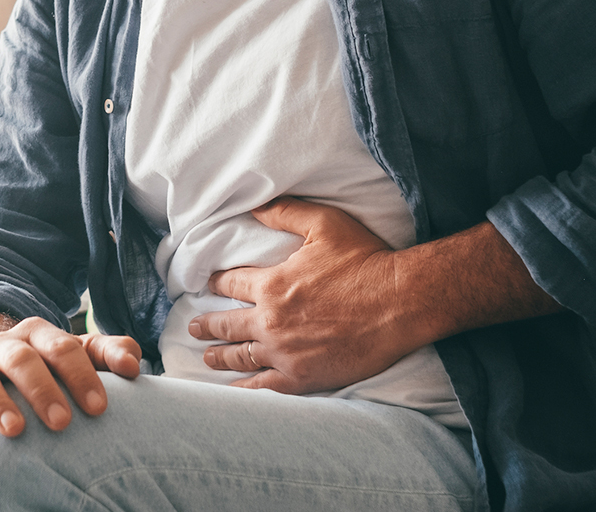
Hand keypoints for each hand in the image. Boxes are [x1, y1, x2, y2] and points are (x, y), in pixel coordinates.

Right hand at [0, 317, 140, 447]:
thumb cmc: (48, 368)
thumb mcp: (77, 355)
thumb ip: (108, 353)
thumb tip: (134, 363)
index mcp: (39, 335)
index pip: (62, 348)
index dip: (81, 376)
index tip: (99, 408)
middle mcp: (4, 345)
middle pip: (22, 360)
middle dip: (42, 390)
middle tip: (62, 422)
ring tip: (15, 430)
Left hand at [190, 197, 420, 393]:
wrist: (401, 302)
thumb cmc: (366, 260)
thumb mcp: (323, 223)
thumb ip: (284, 213)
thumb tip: (253, 206)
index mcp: (271, 285)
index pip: (230, 284)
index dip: (216, 283)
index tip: (207, 285)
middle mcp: (270, 321)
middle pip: (226, 325)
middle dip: (207, 326)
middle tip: (194, 327)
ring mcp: (284, 353)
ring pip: (240, 357)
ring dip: (219, 356)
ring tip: (207, 357)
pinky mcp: (302, 377)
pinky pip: (263, 385)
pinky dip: (244, 387)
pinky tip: (234, 388)